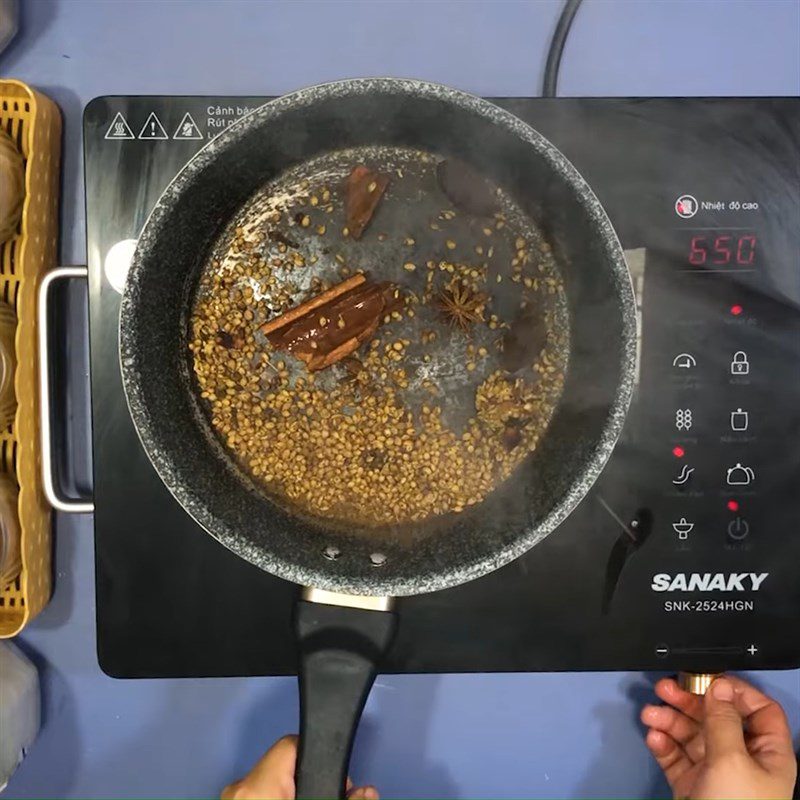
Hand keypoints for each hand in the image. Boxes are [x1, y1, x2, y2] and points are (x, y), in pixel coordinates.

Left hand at [221, 735, 378, 799]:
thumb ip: (344, 799)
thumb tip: (366, 792)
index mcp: (257, 786)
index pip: (293, 743)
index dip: (321, 754)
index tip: (338, 775)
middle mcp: (238, 790)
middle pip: (283, 765)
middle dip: (308, 779)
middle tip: (329, 795)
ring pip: (270, 784)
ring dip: (292, 791)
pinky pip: (258, 796)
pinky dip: (275, 799)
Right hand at [642, 675, 796, 799]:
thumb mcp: (732, 760)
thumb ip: (722, 720)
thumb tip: (720, 686)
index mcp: (767, 754)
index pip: (759, 711)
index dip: (735, 691)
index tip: (707, 678)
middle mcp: (743, 761)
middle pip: (717, 718)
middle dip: (689, 701)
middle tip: (665, 688)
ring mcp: (716, 775)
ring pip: (691, 735)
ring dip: (669, 721)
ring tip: (650, 715)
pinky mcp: (693, 787)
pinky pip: (676, 757)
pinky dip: (663, 744)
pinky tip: (654, 738)